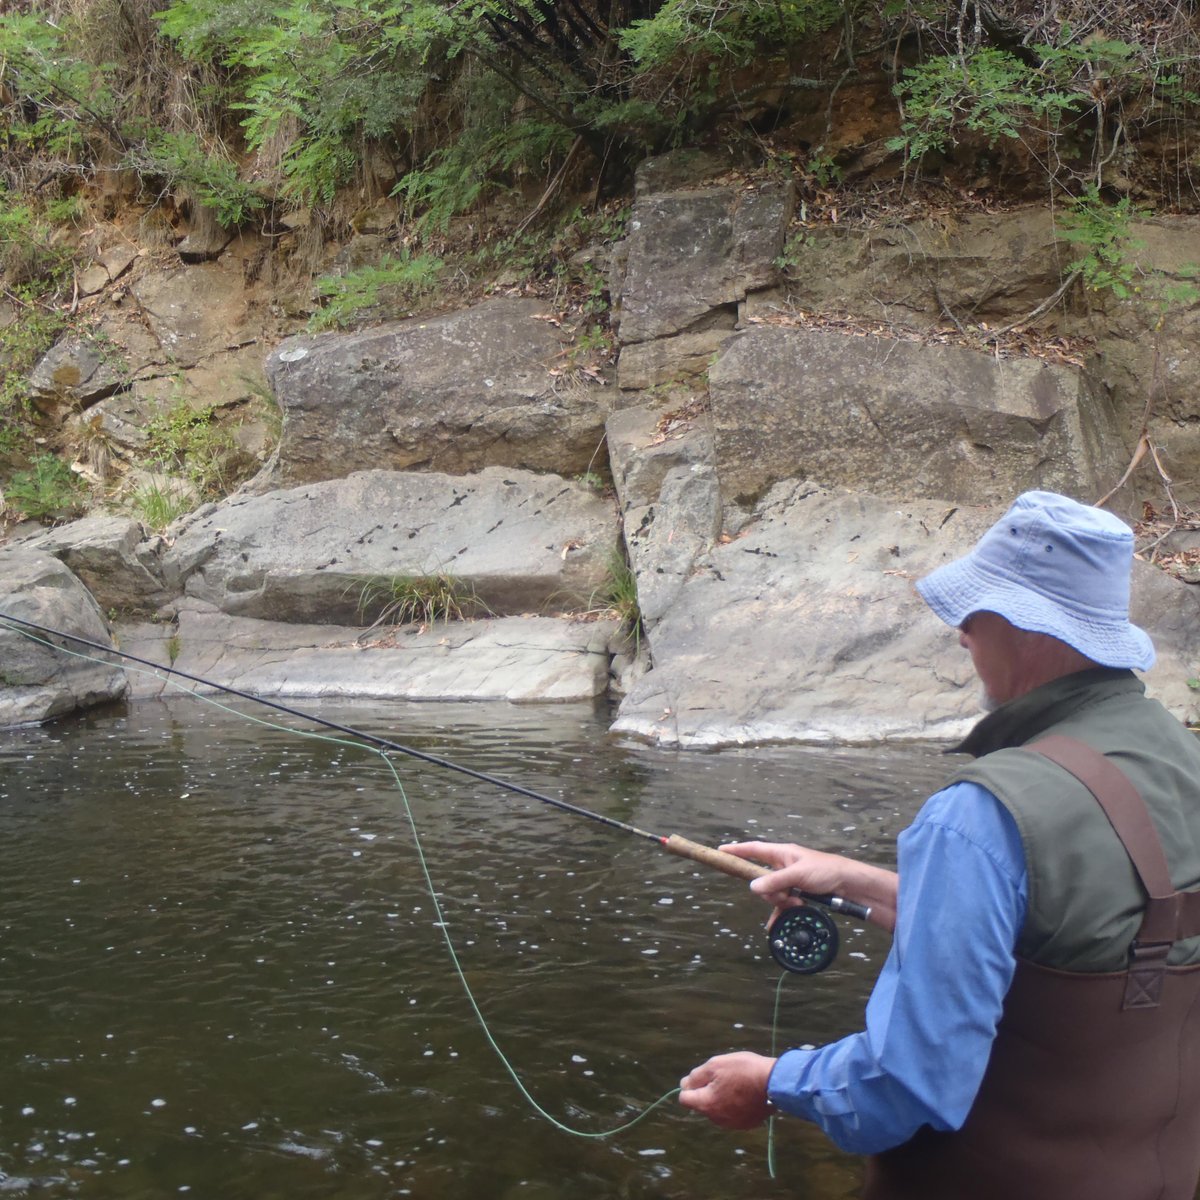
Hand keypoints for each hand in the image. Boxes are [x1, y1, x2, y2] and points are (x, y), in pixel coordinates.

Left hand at [679, 1052, 775, 1128]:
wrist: (773, 1083)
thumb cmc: (743, 1070)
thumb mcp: (715, 1065)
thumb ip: (696, 1076)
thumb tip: (684, 1084)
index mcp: (707, 1104)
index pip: (684, 1099)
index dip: (690, 1086)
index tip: (702, 1076)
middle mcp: (717, 1119)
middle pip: (702, 1104)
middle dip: (707, 1091)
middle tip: (723, 1076)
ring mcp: (732, 1124)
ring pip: (717, 1109)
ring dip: (721, 1098)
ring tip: (736, 1083)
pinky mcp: (746, 1124)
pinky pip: (732, 1114)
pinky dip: (734, 1105)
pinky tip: (745, 1093)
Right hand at [720, 840, 846, 909]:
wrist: (850, 885)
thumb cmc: (825, 871)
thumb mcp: (798, 874)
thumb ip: (775, 880)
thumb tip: (752, 887)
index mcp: (782, 853)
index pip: (754, 849)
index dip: (737, 850)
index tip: (721, 851)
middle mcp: (784, 865)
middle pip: (762, 877)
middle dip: (769, 890)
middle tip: (784, 896)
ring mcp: (790, 880)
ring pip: (773, 892)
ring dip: (779, 901)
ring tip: (795, 904)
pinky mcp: (798, 893)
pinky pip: (782, 903)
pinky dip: (781, 912)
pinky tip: (776, 924)